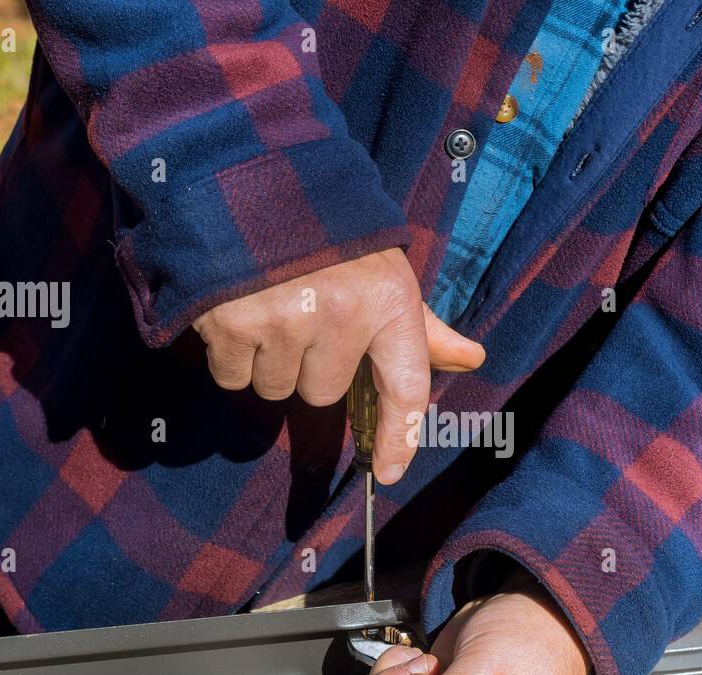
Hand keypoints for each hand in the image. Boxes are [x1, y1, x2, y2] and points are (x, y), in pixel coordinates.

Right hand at [191, 248, 484, 483]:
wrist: (246, 175)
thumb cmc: (327, 233)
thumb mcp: (384, 270)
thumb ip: (421, 326)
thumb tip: (470, 359)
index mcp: (388, 301)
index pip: (407, 387)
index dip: (401, 437)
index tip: (387, 472)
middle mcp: (341, 315)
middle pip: (324, 393)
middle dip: (310, 364)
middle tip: (299, 313)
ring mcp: (284, 322)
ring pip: (277, 388)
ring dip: (269, 360)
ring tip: (265, 305)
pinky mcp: (231, 325)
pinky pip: (234, 376)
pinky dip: (231, 354)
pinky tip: (234, 308)